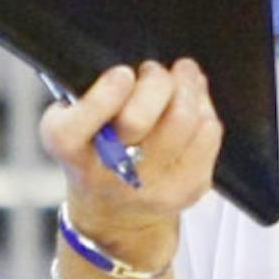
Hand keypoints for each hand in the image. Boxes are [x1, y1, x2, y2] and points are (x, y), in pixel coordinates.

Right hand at [39, 59, 223, 250]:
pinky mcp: (187, 189)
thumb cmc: (96, 149)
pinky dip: (204, 110)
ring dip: (186, 87)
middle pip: (138, 118)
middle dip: (154, 81)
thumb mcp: (77, 120)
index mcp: (69, 151)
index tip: (122, 74)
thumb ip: (100, 92)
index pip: (74, 129)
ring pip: (182, 120)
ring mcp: (150, 187)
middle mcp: (107, 176)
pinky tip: (194, 106)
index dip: (103, 96)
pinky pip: (208, 133)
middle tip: (154, 71)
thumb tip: (154, 67)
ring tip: (182, 77)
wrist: (116, 212)